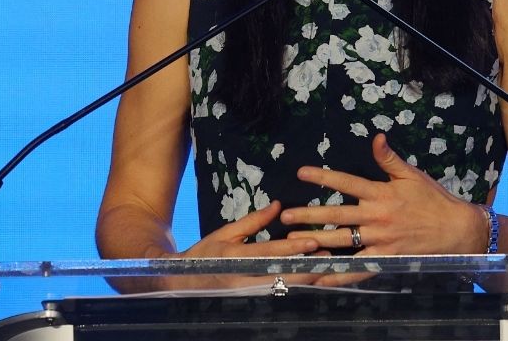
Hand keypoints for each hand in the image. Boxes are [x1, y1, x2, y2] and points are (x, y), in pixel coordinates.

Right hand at [157, 201, 323, 289]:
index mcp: (234, 257)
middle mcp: (241, 279)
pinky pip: (274, 297)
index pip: (268, 253)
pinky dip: (292, 291)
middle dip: (305, 269)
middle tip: (327, 261)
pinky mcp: (248, 303)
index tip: (313, 242)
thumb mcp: (226, 233)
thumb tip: (277, 205)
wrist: (180, 283)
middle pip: (279, 276)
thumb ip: (253, 221)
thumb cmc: (205, 254)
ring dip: (303, 282)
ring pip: (280, 290)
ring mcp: (246, 295)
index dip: (291, 248)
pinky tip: (309, 285)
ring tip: (323, 273)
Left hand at [280, 134, 486, 283]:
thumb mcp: (412, 175)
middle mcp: (377, 217)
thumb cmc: (433, 201)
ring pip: (342, 242)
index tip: (301, 173)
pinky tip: (320, 275)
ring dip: (316, 242)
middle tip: (285, 216)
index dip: (323, 177)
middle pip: (337, 216)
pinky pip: (358, 268)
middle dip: (309, 215)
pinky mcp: (385, 259)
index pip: (346, 183)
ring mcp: (380, 240)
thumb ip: (389, 159)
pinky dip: (338, 273)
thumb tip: (377, 137)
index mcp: (381, 194)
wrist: (457, 231)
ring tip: (292, 242)